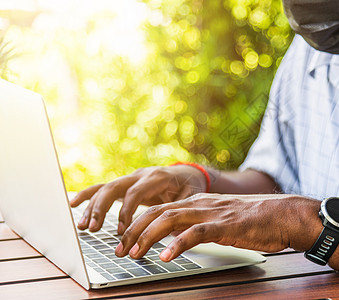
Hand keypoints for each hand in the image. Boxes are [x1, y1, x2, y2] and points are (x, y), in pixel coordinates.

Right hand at [70, 165, 207, 233]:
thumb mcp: (190, 197)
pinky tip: (74, 204)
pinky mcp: (125, 184)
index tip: (121, 231)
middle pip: (115, 187)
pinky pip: (103, 187)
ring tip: (84, 226)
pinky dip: (88, 195)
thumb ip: (179, 211)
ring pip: (106, 187)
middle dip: (102, 209)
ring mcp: (131, 178)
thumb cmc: (190, 187)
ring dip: (92, 206)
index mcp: (157, 177)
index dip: (126, 212)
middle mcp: (141, 174)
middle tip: (94, 229)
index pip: (136, 193)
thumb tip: (171, 233)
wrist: (188, 173)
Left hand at [114, 193, 321, 260]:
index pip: (160, 208)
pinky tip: (165, 256)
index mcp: (198, 202)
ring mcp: (213, 213)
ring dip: (148, 237)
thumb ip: (201, 223)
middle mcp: (201, 203)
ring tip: (134, 254)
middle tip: (119, 250)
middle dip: (135, 230)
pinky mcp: (226, 225)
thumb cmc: (255, 219)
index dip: (139, 223)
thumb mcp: (221, 218)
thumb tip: (181, 237)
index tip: (125, 240)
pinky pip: (197, 233)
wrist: (284, 214)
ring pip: (171, 219)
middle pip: (158, 212)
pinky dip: (178, 244)